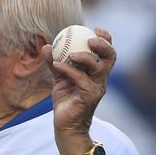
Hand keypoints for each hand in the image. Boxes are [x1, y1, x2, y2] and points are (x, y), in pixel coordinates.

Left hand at [42, 27, 115, 154]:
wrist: (65, 126)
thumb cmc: (66, 102)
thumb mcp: (60, 79)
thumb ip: (55, 63)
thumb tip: (45, 46)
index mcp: (97, 73)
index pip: (107, 53)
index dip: (106, 39)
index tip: (96, 28)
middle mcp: (100, 80)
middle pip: (110, 57)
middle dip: (103, 44)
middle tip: (90, 38)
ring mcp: (97, 89)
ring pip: (98, 68)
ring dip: (85, 57)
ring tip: (70, 53)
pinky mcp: (89, 98)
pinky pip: (81, 80)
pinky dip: (69, 70)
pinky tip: (56, 65)